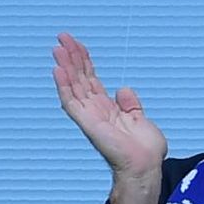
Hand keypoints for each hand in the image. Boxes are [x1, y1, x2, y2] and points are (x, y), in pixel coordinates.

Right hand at [53, 33, 167, 203]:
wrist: (146, 166)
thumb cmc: (145, 149)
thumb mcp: (139, 118)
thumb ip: (130, 104)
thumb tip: (123, 89)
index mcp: (106, 108)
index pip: (91, 79)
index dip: (84, 61)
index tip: (76, 44)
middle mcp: (95, 110)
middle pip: (79, 78)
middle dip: (71, 57)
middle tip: (62, 37)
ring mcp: (89, 116)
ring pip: (73, 86)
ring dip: (65, 66)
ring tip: (58, 47)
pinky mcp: (88, 123)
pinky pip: (71, 102)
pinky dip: (64, 86)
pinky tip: (58, 70)